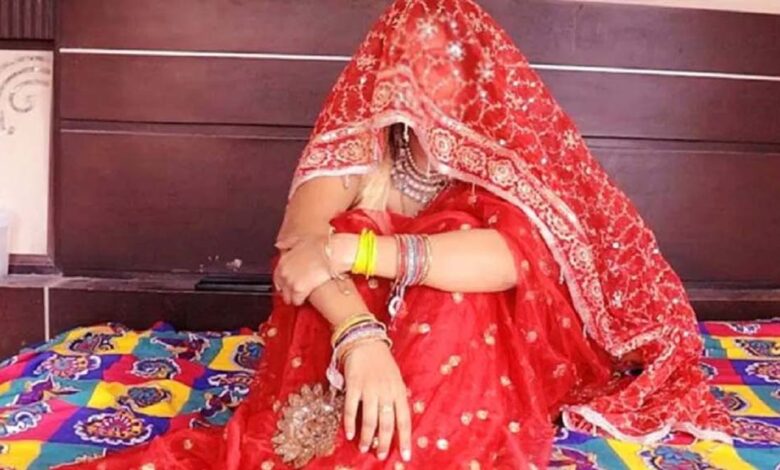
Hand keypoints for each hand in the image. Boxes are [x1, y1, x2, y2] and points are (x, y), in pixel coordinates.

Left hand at [273, 235, 335, 305]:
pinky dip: (301, 301)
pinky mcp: (299, 290)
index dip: (283, 283)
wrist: (331, 253)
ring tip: (302, 297)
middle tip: (297, 291)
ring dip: (294, 297)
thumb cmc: (319, 245)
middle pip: (282, 289)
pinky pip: (297, 301)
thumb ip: (287, 243)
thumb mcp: (300, 240)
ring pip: (288, 297)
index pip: (277, 277)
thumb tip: (279, 245)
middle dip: (288, 291)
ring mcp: (290, 282)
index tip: (287, 286)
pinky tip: (306, 298)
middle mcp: (284, 272)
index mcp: (283, 261)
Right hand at [343, 341, 411, 461]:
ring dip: (367, 437)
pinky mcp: (354, 385)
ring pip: (370, 420)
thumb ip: (396, 399)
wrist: (366, 341)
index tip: (405, 456)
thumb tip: (396, 423)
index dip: (404, 439)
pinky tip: (349, 434)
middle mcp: (386, 391)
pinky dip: (350, 424)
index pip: (404, 420)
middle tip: (380, 455)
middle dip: (383, 443)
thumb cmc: (382, 362)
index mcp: (399, 391)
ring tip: (364, 448)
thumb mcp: (396, 379)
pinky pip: (352, 409)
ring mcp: (369, 388)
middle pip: (386, 423)